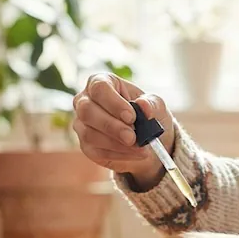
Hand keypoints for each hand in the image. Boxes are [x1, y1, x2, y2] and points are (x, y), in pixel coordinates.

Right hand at [72, 73, 176, 190]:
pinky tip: (135, 154)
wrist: (148, 138)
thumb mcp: (155, 105)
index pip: (99, 88)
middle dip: (111, 126)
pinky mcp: (87, 146)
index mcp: (101, 82)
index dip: (114, 103)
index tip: (132, 117)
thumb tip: (143, 105)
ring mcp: (83, 124)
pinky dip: (119, 155)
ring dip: (116, 143)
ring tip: (140, 147)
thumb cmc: (147, 114)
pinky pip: (97, 152)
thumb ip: (151, 103)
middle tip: (132, 137)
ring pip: (89, 134)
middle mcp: (85, 101)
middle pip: (87, 111)